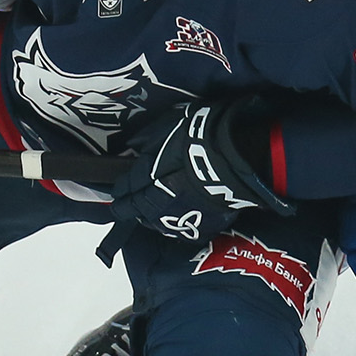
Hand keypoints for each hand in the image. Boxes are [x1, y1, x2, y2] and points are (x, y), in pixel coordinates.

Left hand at [109, 96, 292, 242]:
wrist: (237, 157)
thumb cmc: (203, 136)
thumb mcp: (170, 126)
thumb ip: (149, 139)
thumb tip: (133, 147)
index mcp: (150, 173)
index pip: (127, 186)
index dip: (121, 189)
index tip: (118, 191)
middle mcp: (159, 197)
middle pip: (137, 207)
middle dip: (127, 208)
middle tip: (121, 209)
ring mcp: (180, 213)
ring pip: (156, 221)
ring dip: (147, 219)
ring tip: (143, 217)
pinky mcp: (201, 223)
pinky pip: (181, 230)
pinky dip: (172, 227)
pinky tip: (170, 223)